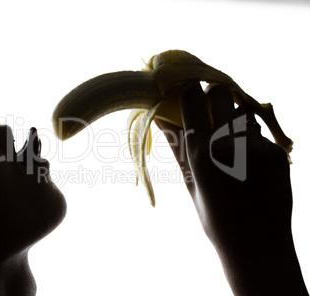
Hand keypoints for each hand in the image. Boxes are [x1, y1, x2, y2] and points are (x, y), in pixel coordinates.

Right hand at [155, 82, 307, 295]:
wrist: (258, 246)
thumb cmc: (215, 218)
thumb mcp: (190, 183)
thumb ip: (177, 146)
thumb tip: (160, 117)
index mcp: (201, 151)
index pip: (193, 96)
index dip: (187, 90)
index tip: (185, 93)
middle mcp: (229, 143)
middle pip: (220, 91)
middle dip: (212, 96)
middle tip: (210, 113)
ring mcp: (257, 147)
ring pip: (242, 112)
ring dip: (234, 119)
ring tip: (232, 145)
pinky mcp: (278, 153)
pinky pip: (259, 133)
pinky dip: (251, 140)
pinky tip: (250, 163)